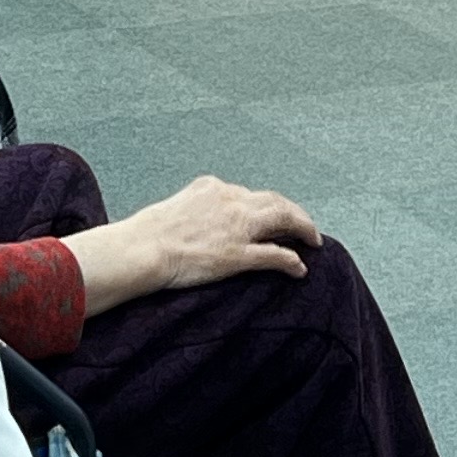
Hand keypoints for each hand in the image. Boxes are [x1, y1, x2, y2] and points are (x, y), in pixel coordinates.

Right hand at [74, 177, 317, 312]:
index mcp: (214, 188)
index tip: (275, 214)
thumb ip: (197, 207)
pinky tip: (301, 268)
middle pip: (275, 202)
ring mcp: (238, 228)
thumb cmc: (149, 233)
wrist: (142, 248)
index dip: (268, 205)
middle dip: (294, 213)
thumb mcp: (177, 207)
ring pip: (283, 220)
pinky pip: (275, 255)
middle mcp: (231, 201)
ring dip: (303, 229)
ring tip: (314, 240)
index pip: (251, 194)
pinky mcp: (238, 255)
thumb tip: (200, 218)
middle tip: (306, 226)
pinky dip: (292, 260)